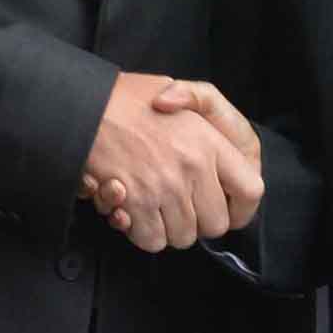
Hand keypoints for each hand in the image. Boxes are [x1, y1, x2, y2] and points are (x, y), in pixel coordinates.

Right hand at [80, 73, 261, 251]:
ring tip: (152, 204)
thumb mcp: (176, 92)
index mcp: (209, 141)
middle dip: (198, 222)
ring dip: (168, 228)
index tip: (229, 211)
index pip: (251, 190)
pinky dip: (142, 233)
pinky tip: (132, 211)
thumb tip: (220, 160)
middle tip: (179, 206)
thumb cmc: (125, 99)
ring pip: (183, 236)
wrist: (81, 105)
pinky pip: (151, 240)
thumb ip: (204, 119)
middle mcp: (193, 166)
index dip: (241, 209)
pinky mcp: (136, 204)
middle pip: (215, 224)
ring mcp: (165, 187)